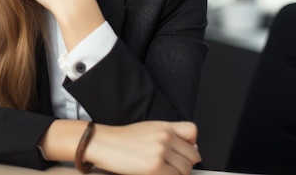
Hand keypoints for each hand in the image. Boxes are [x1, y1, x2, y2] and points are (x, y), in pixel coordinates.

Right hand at [86, 121, 200, 174]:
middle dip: (185, 164)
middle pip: (192, 155)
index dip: (191, 144)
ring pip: (186, 169)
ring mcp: (160, 151)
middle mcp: (165, 136)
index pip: (192, 132)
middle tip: (172, 167)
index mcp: (164, 126)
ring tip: (164, 171)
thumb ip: (167, 135)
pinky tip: (157, 173)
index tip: (184, 151)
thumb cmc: (121, 139)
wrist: (103, 143)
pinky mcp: (155, 166)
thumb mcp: (147, 129)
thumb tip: (188, 148)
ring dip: (177, 173)